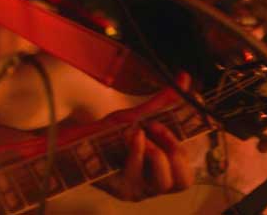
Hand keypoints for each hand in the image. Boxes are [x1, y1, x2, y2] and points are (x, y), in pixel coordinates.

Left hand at [96, 73, 194, 200]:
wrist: (76, 135)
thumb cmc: (109, 129)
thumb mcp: (140, 113)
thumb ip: (164, 101)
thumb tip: (185, 76)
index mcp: (164, 168)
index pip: (190, 170)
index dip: (190, 147)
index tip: (181, 121)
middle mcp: (154, 183)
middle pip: (184, 181)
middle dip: (175, 151)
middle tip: (156, 127)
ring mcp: (139, 189)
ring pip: (164, 181)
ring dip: (155, 153)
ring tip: (139, 133)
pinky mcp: (121, 190)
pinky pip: (138, 174)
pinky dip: (136, 152)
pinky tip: (128, 136)